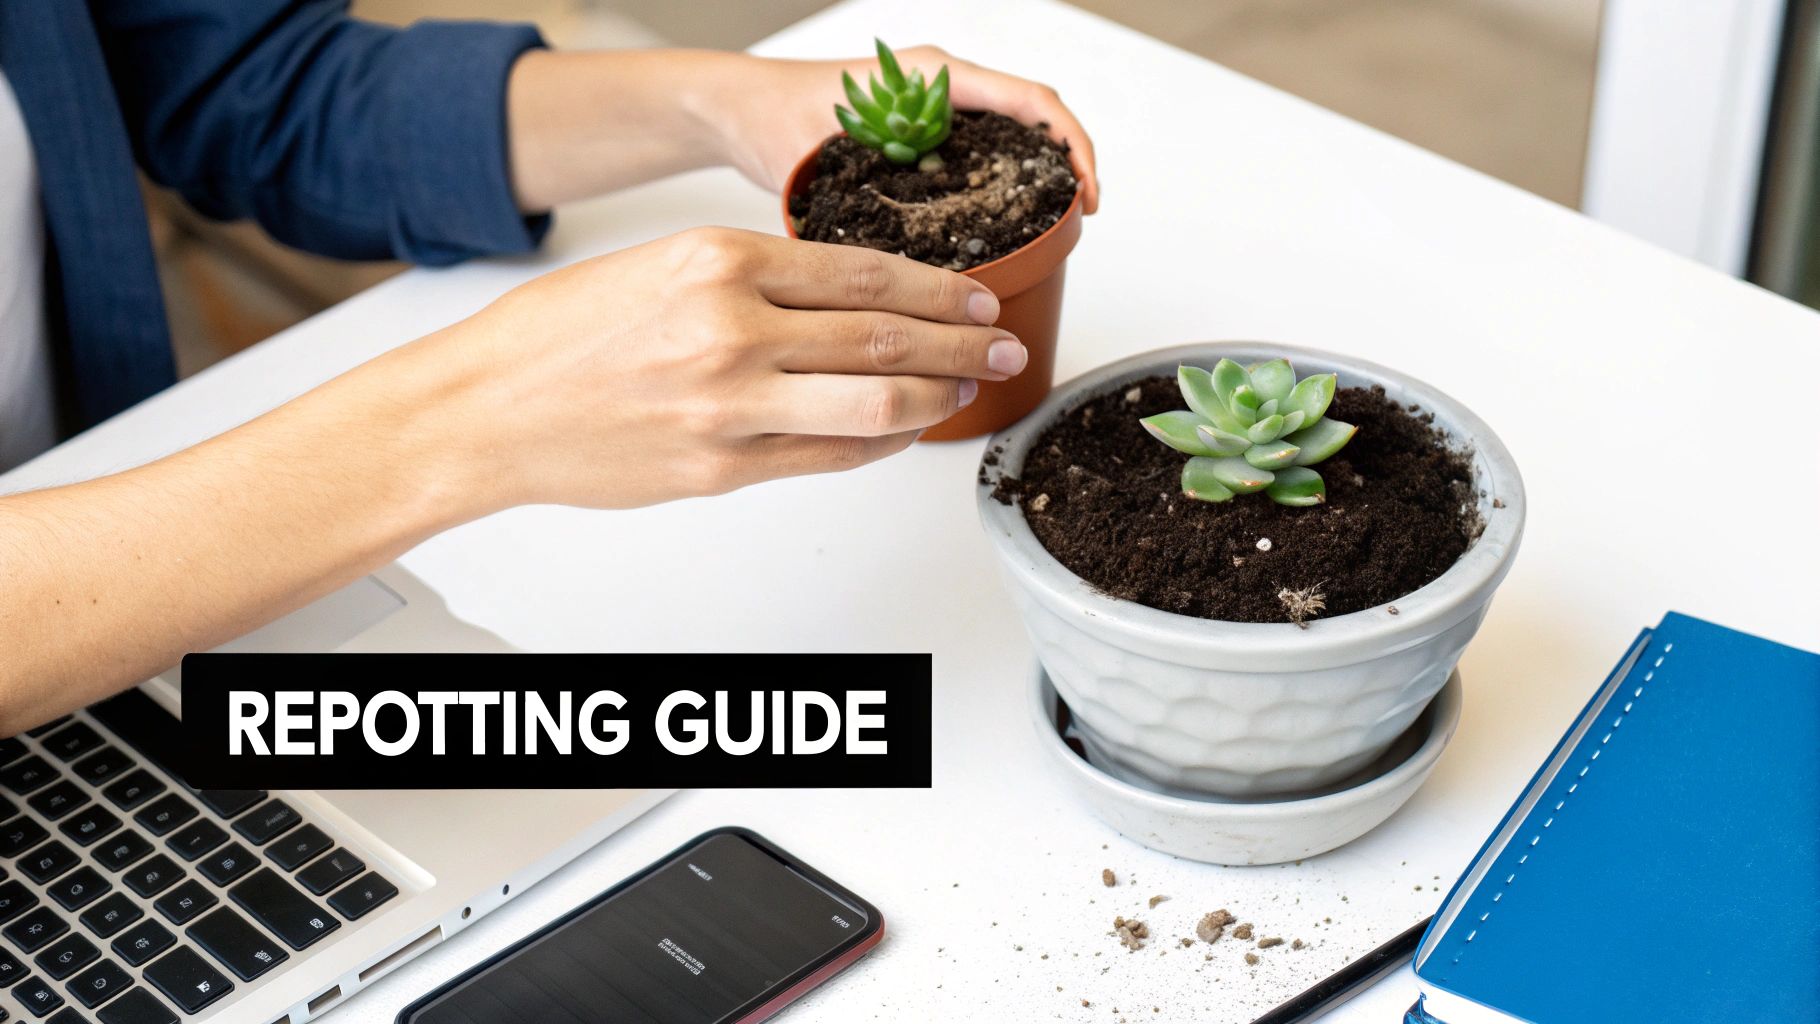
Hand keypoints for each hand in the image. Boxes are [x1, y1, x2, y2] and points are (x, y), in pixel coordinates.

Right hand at [429, 227, 1027, 511]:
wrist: (484, 411)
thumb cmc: (557, 338)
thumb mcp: (659, 267)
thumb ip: (750, 279)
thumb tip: (843, 298)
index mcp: (716, 262)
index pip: (861, 273)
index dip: (935, 288)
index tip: (972, 295)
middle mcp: (731, 330)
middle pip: (884, 334)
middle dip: (960, 341)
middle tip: (1000, 342)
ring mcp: (731, 406)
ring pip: (875, 400)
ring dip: (938, 395)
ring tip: (968, 388)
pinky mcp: (723, 469)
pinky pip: (830, 454)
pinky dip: (879, 442)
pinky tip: (904, 431)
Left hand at [710, 46, 1099, 213]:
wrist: (737, 111)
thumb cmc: (771, 118)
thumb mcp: (820, 164)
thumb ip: (861, 206)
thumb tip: (896, 272)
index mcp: (933, 77)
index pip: (1028, 100)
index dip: (1069, 145)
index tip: (1086, 191)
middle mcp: (942, 89)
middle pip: (1031, 116)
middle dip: (1065, 163)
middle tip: (1080, 218)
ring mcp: (934, 110)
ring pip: (1009, 136)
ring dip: (1038, 175)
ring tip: (1056, 226)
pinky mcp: (922, 135)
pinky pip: (979, 153)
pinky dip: (1003, 184)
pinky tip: (1007, 224)